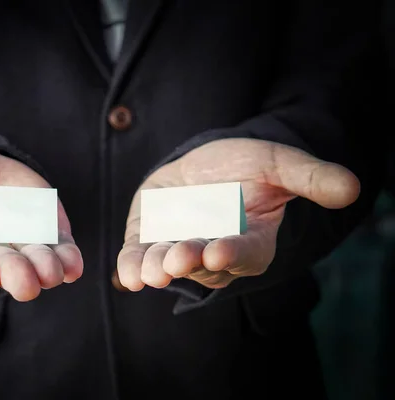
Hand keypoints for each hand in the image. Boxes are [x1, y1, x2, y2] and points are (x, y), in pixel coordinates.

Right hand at [0, 142, 82, 300]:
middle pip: (0, 264)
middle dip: (14, 273)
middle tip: (26, 282)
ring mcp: (15, 238)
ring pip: (33, 259)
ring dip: (46, 268)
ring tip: (56, 272)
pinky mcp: (41, 226)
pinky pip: (56, 245)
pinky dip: (68, 255)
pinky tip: (76, 264)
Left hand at [116, 138, 358, 290]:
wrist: (203, 165)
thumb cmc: (245, 164)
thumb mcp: (278, 163)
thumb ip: (309, 177)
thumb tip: (351, 188)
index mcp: (250, 239)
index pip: (246, 252)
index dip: (234, 253)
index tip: (220, 251)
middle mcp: (213, 251)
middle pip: (203, 264)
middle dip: (190, 261)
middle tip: (179, 258)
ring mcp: (178, 247)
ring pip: (169, 265)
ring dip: (158, 269)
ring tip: (151, 271)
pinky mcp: (148, 240)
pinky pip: (138, 258)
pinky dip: (131, 267)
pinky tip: (124, 274)